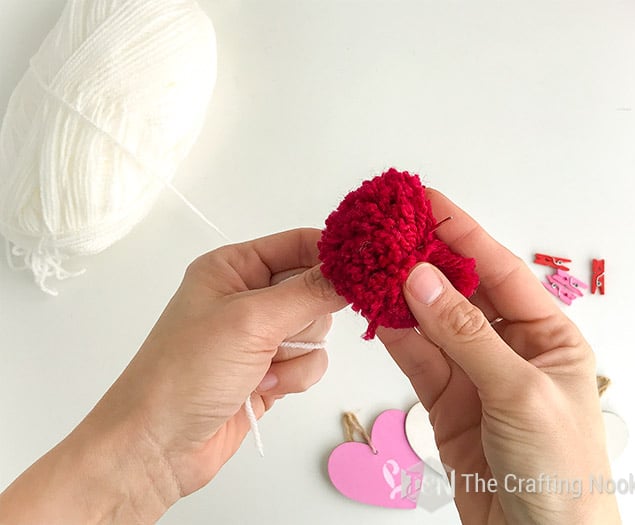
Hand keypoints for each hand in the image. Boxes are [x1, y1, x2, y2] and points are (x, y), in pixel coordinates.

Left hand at [0, 228, 346, 523]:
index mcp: (233, 267)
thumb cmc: (189, 371)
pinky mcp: (270, 371)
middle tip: (280, 335)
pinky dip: (293, 378)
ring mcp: (260, 337)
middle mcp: (248, 296)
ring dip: (296, 354)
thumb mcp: (251, 320)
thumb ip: (310, 291)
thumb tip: (356, 267)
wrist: (158, 447)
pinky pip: (310, 363)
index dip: (333, 255)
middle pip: (314, 290)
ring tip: (262, 368)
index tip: (367, 267)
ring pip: (316, 331)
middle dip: (304, 319)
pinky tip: (262, 389)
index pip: (298, 245)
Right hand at [378, 191, 620, 523]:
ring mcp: (475, 375)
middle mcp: (510, 348)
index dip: (461, 231)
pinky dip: (394, 336)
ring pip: (431, 322)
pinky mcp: (446, 402)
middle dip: (424, 259)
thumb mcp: (520, 392)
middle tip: (386, 230)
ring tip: (369, 266)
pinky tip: (374, 313)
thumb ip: (467, 335)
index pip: (499, 269)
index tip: (425, 202)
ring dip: (400, 296)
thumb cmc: (562, 473)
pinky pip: (417, 358)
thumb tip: (423, 281)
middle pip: (459, 290)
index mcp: (548, 335)